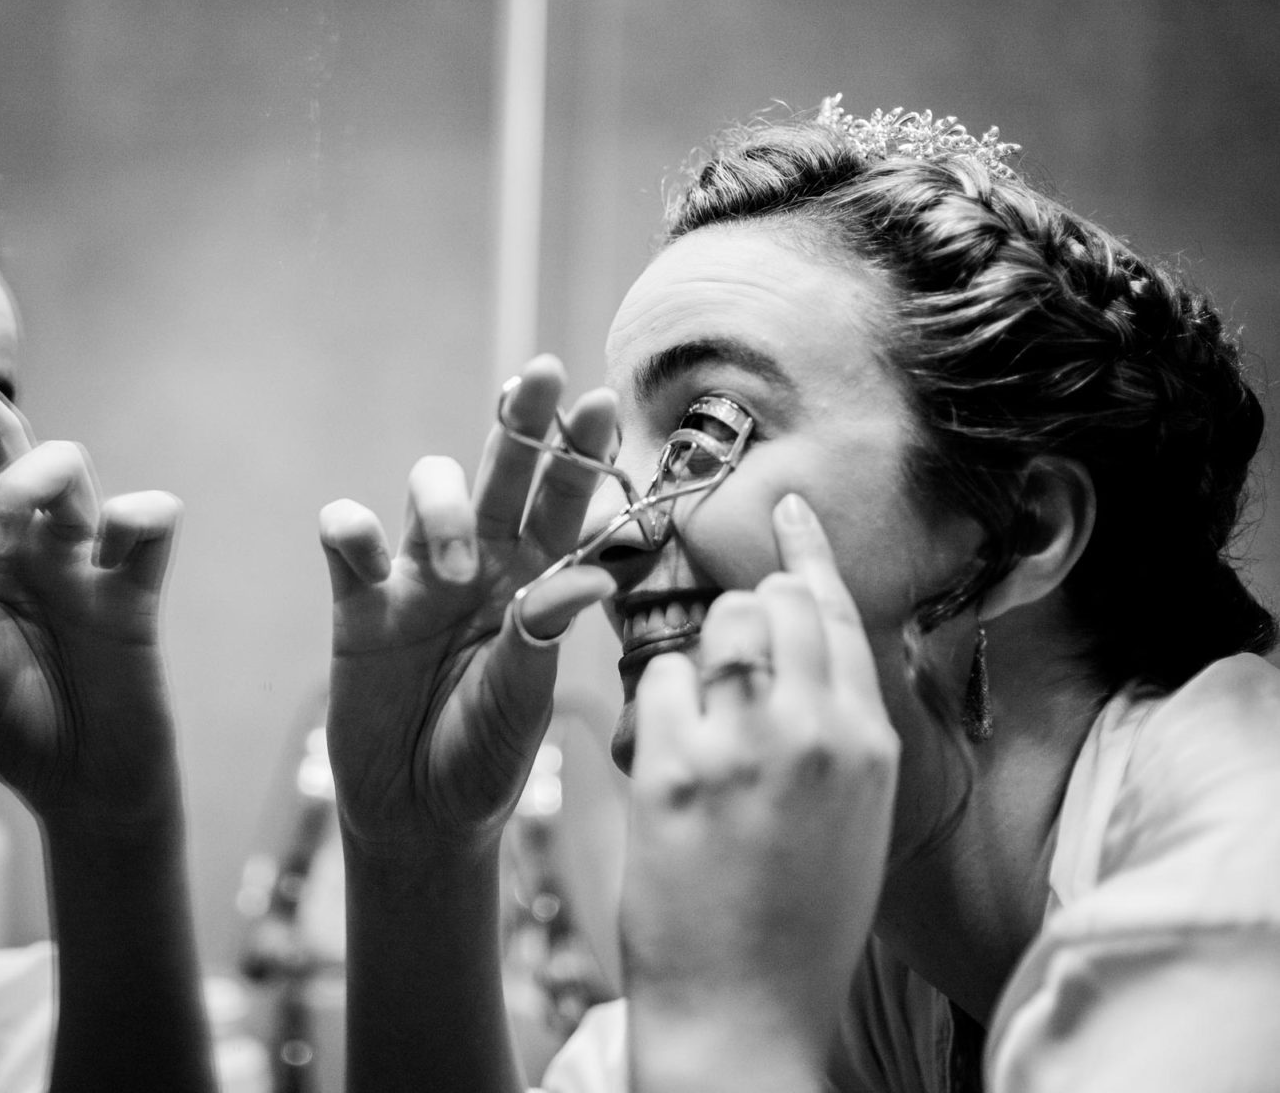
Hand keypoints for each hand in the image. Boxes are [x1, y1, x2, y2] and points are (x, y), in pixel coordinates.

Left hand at [0, 337, 182, 828]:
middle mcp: (34, 543)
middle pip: (6, 443)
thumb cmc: (25, 723)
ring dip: (26, 479)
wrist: (84, 786)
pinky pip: (148, 520)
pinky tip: (105, 548)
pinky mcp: (135, 590)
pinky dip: (127, 519)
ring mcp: (88, 560)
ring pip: (71, 466)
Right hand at [318, 356, 618, 856]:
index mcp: (537, 582)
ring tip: (455, 568)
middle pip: (503, 470)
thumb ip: (542, 640)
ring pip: (430, 488)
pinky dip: (350, 527)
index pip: (566, 503)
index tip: (602, 404)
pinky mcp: (359, 601)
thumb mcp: (522, 704)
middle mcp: (482, 563)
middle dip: (521, 420)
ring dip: (444, 507)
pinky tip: (357, 542)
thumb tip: (586, 581)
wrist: (416, 814)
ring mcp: (417, 576)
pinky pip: (348, 540)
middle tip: (539, 374)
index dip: (582, 453)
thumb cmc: (485, 758)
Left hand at [621, 494, 896, 1084]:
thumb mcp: (850, 817)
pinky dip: (652, 711)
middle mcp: (819, 731)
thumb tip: (799, 657)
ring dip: (694, 658)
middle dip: (738, 614)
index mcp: (868, 743)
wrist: (745, 1011)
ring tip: (694, 725)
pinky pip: (657, 681)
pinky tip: (664, 764)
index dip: (807, 551)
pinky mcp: (680, 768)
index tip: (789, 508)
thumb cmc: (794, 920)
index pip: (839, 612)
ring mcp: (750, 745)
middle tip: (719, 662)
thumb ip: (834, 731)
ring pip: (714, 625)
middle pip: (772, 602)